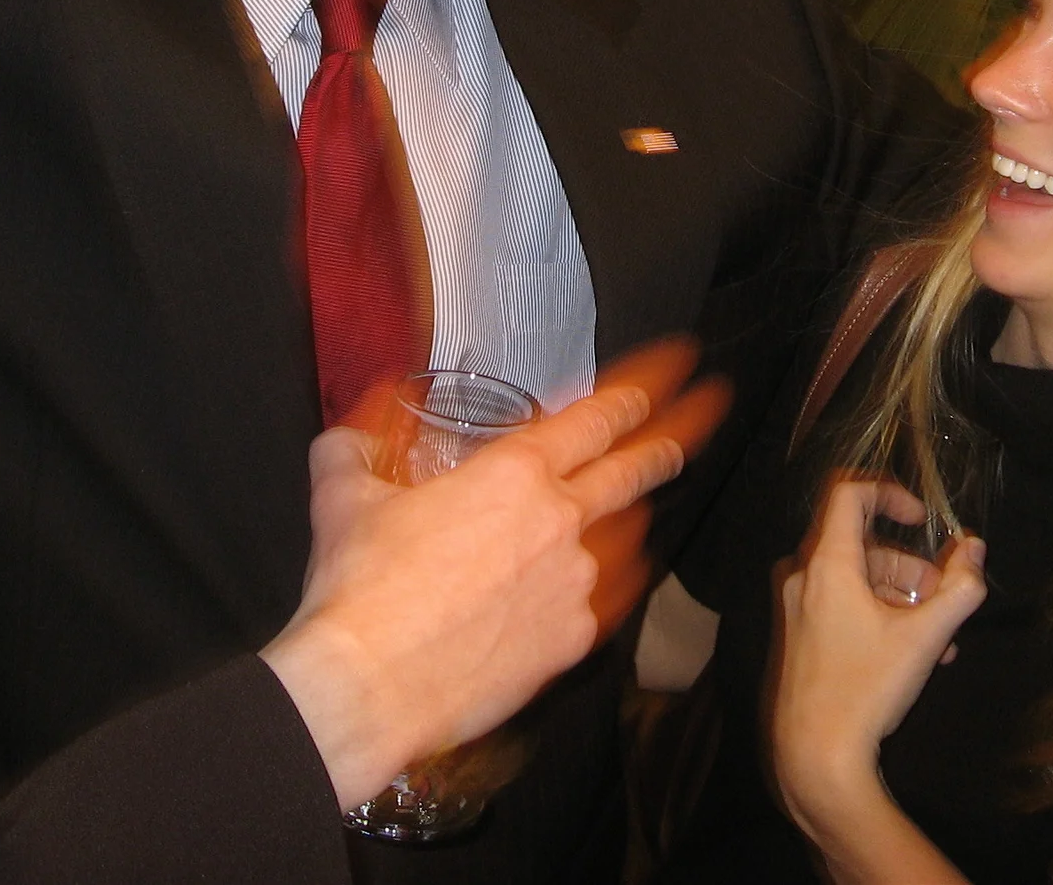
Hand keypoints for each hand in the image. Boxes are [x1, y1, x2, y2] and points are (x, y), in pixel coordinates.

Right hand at [261, 338, 726, 807]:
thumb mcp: (345, 496)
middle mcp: (558, 521)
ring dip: (634, 511)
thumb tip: (351, 437)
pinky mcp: (571, 640)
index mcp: (514, 473)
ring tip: (640, 501)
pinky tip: (606, 575)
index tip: (673, 368)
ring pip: (627, 534)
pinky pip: (610, 597)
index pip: (597, 415)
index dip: (643, 385)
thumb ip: (354, 449)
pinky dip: (613, 577)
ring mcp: (575, 583)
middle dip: (678, 432)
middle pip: (638, 466)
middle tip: (707, 407)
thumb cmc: (363, 592)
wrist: (371, 683)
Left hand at [771, 480, 985, 844]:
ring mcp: (794, 605)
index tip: (924, 519)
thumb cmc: (868, 688)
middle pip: (863, 544)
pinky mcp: (796, 633)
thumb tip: (975, 547)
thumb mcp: (925, 637)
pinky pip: (841, 603)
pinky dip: (878, 614)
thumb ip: (960, 588)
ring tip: (939, 641)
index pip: (848, 492)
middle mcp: (800, 574)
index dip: (890, 491)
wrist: (814, 756)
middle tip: (944, 602)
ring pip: (857, 578)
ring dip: (902, 598)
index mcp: (825, 563)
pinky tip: (914, 654)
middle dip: (912, 568)